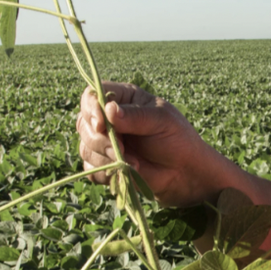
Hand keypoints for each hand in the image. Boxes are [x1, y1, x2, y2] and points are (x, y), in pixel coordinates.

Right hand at [76, 82, 234, 206]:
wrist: (186, 174)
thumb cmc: (179, 140)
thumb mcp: (162, 121)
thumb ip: (135, 116)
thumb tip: (109, 110)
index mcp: (123, 99)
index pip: (92, 95)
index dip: (91, 109)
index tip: (102, 125)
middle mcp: (110, 119)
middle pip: (84, 123)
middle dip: (99, 140)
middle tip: (122, 150)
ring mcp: (106, 143)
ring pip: (85, 148)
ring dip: (104, 159)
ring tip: (132, 164)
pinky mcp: (106, 165)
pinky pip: (90, 169)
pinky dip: (105, 174)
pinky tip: (125, 173)